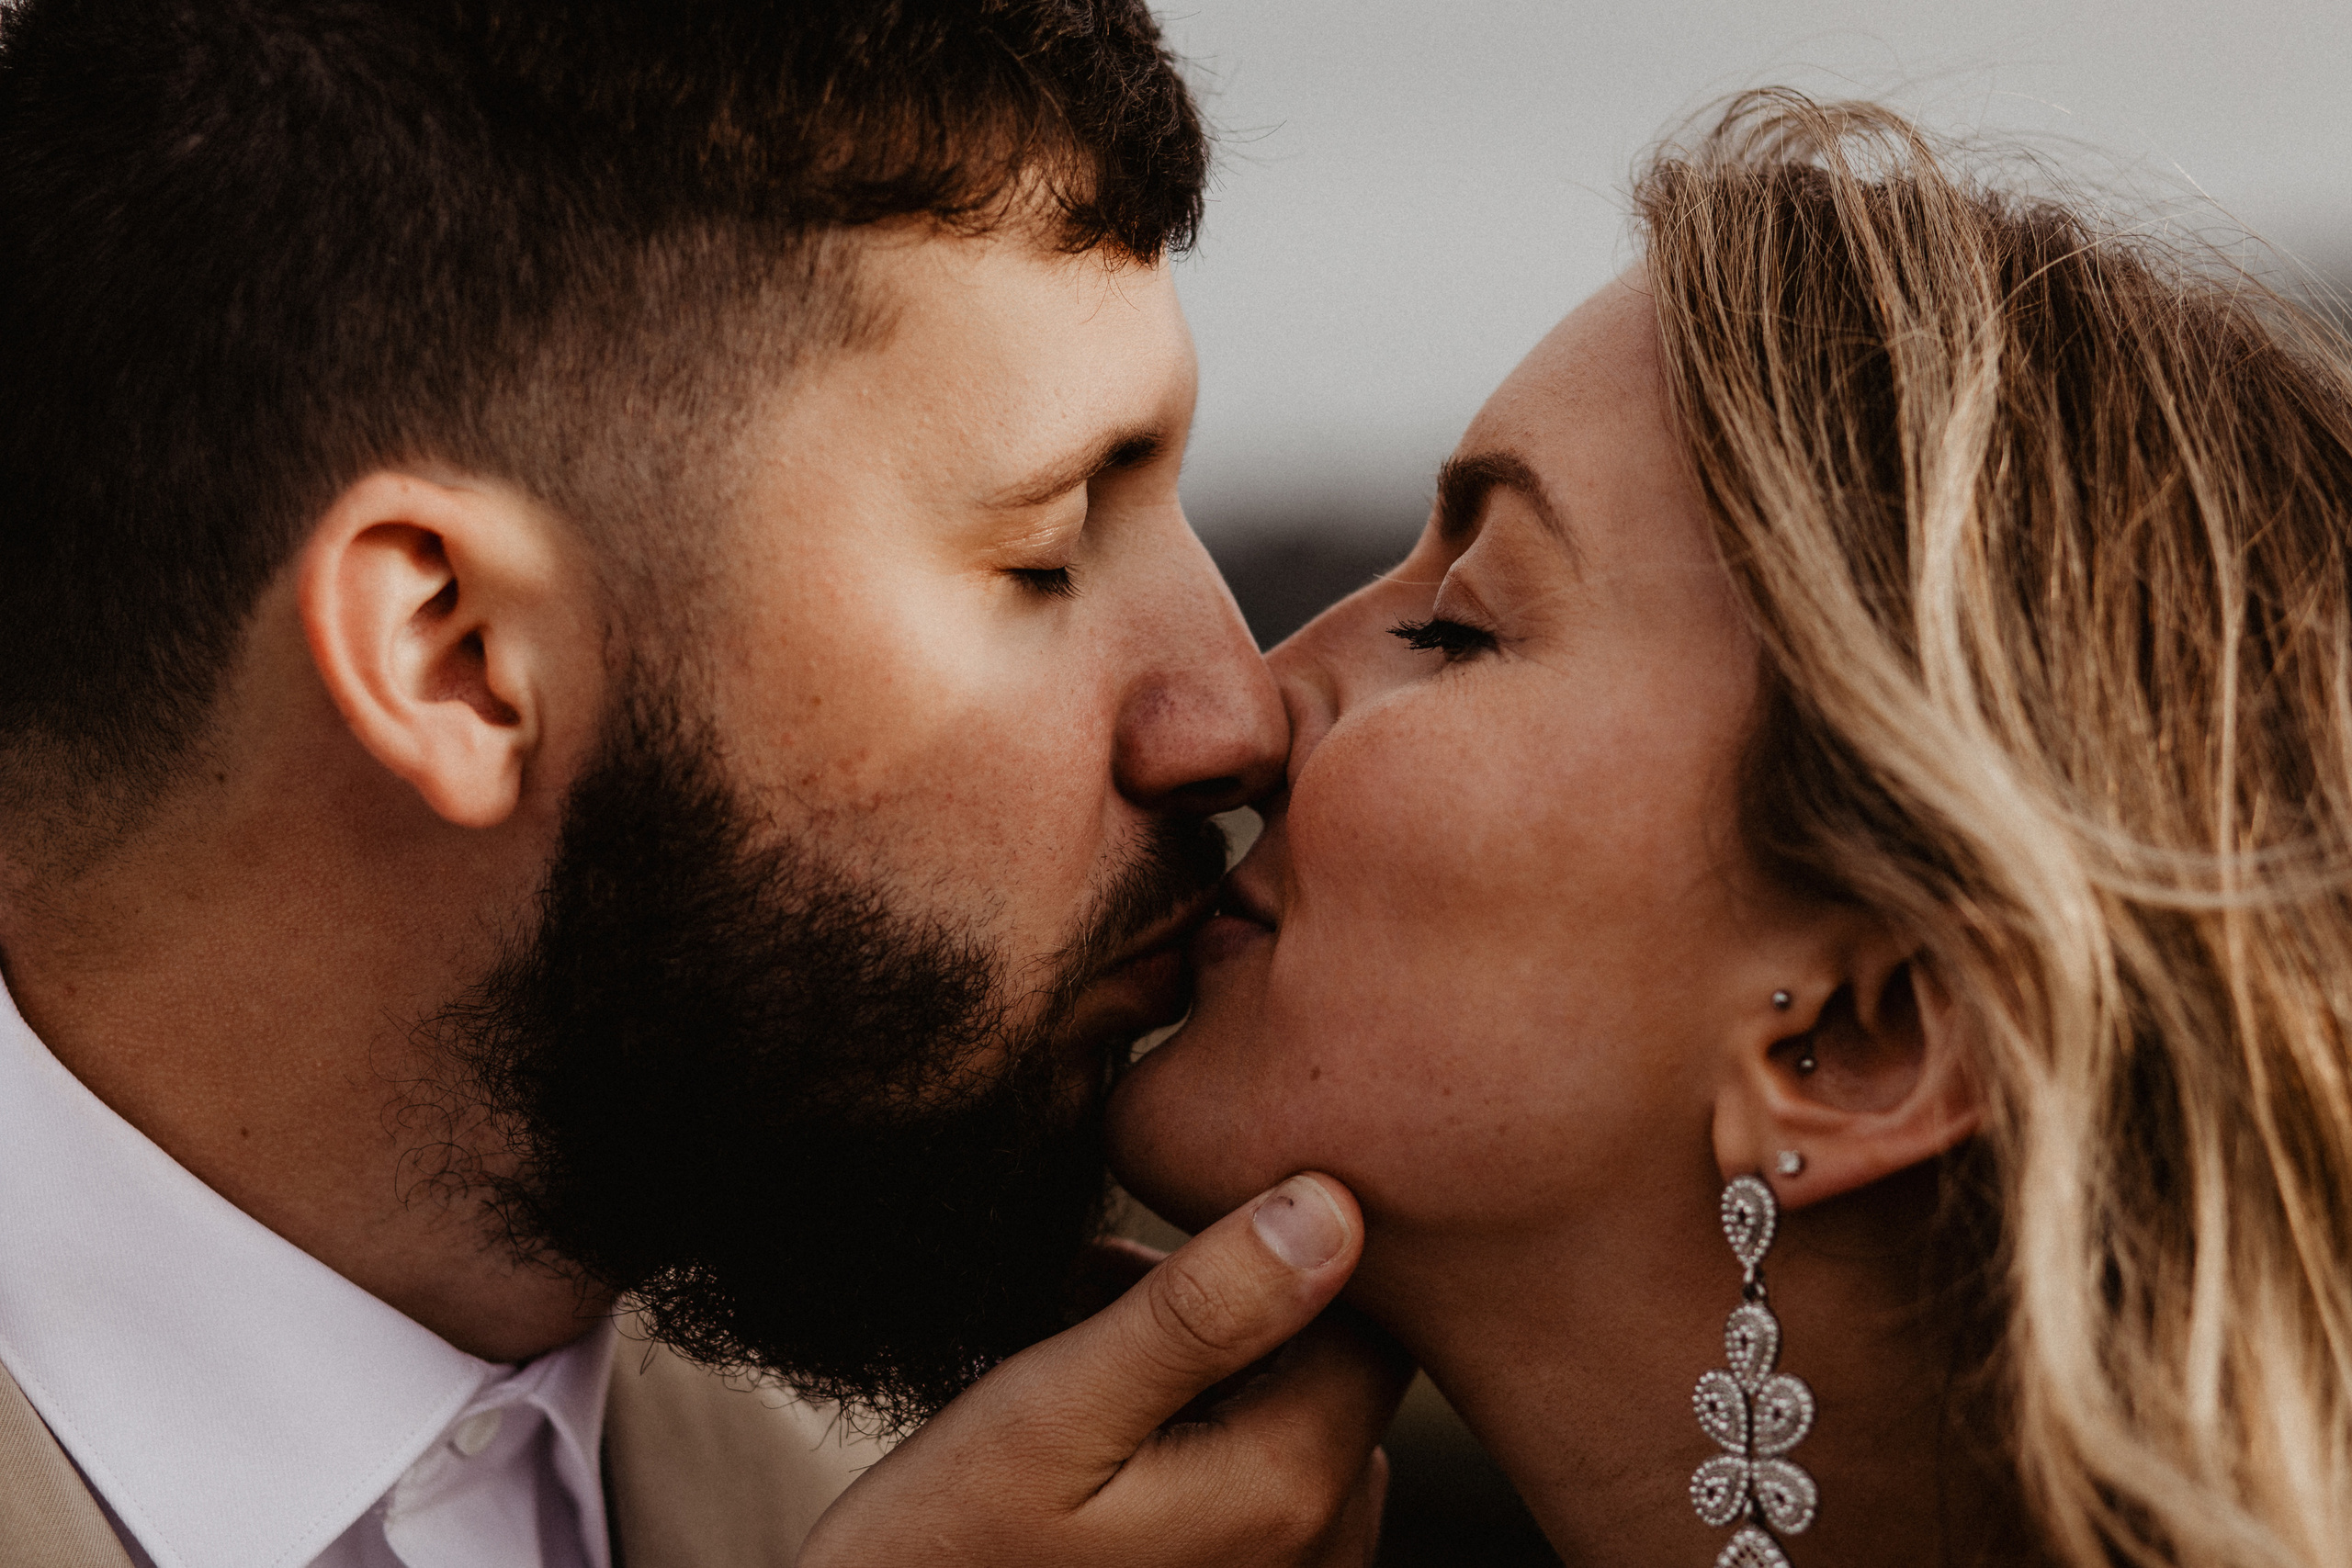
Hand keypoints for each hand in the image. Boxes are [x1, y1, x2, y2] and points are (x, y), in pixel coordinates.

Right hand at [798, 1173, 1410, 1567]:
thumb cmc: (951, 1548)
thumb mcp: (1056, 1408)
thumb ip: (1200, 1312)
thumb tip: (1332, 1205)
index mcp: (1295, 1486)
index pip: (1377, 1312)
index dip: (1294, 1241)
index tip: (1179, 1225)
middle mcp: (1326, 1548)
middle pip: (1331, 1361)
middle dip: (1228, 1306)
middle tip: (1093, 1288)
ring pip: (1293, 1412)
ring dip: (1205, 1367)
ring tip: (1080, 1351)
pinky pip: (1264, 1482)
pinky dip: (1199, 1435)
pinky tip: (1104, 1435)